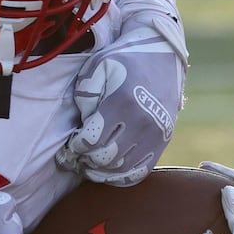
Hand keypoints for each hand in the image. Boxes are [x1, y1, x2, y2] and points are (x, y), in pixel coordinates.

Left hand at [56, 14, 186, 185]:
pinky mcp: (164, 141)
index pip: (91, 141)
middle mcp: (142, 122)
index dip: (75, 149)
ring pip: (123, 169)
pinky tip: (109, 172)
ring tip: (90, 166)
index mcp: (122, 103)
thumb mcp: (97, 68)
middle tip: (76, 158)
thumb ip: (85, 96)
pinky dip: (122, 178)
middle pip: (106, 158)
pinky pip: (141, 171)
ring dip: (102, 172)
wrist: (162, 55)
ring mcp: (156, 134)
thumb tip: (82, 126)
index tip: (69, 147)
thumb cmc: (123, 61)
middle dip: (86, 161)